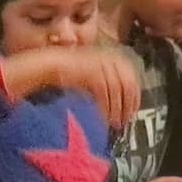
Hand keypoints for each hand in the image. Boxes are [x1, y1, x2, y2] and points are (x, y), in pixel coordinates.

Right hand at [2, 49, 140, 129]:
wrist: (46, 66)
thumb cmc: (67, 74)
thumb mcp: (91, 76)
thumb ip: (105, 84)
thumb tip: (119, 101)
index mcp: (112, 58)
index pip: (132, 78)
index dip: (135, 97)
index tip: (132, 112)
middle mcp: (108, 59)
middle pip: (127, 84)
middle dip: (128, 105)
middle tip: (124, 122)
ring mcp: (99, 64)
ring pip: (117, 89)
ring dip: (117, 109)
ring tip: (113, 123)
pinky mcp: (90, 71)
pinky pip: (103, 91)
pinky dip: (105, 106)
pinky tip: (103, 118)